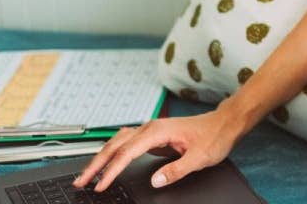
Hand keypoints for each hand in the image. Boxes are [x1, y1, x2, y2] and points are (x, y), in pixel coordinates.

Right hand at [71, 109, 241, 191]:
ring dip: (101, 157)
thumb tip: (155, 181)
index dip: (112, 170)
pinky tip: (106, 157)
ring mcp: (151, 130)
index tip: (101, 185)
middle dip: (96, 164)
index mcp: (159, 131)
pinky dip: (112, 151)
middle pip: (115, 145)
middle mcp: (151, 127)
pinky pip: (126, 141)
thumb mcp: (200, 157)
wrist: (224, 122)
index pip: (127, 153)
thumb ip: (176, 170)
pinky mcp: (153, 134)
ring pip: (117, 142)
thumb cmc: (214, 136)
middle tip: (81, 182)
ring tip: (88, 174)